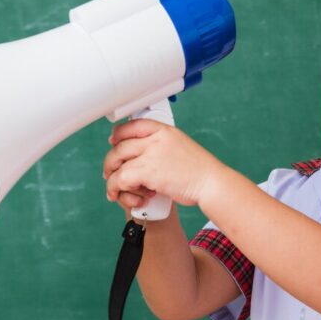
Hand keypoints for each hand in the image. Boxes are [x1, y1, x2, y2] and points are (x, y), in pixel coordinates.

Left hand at [103, 119, 225, 209]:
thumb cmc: (200, 170)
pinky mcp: (148, 171)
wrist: (210, 182)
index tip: (114, 140)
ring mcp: (151, 154)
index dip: (120, 133)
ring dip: (111, 176)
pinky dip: (116, 188)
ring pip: (117, 161)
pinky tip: (117, 194)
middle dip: (111, 160)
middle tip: (110, 170)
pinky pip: (121, 178)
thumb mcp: (181, 147)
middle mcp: (156, 139)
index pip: (134, 125)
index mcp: (165, 131)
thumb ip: (163, 146)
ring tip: (114, 188)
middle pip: (121, 144)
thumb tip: (147, 154)